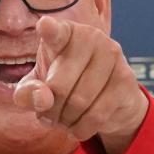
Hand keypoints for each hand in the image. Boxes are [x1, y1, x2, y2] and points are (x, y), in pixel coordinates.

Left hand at [13, 16, 148, 153]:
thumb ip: (27, 92)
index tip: (44, 26)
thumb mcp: (38, 86)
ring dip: (65, 121)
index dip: (49, 30)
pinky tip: (78, 127)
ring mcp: (111, 55)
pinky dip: (81, 128)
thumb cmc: (65, 83)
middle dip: (49, 111)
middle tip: (47, 117)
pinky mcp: (125, 78)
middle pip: (59, 87)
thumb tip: (43, 99)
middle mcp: (90, 37)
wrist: (110, 99)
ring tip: (63, 121)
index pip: (54, 32)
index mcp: (64, 32)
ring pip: (79, 103)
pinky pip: (97, 114)